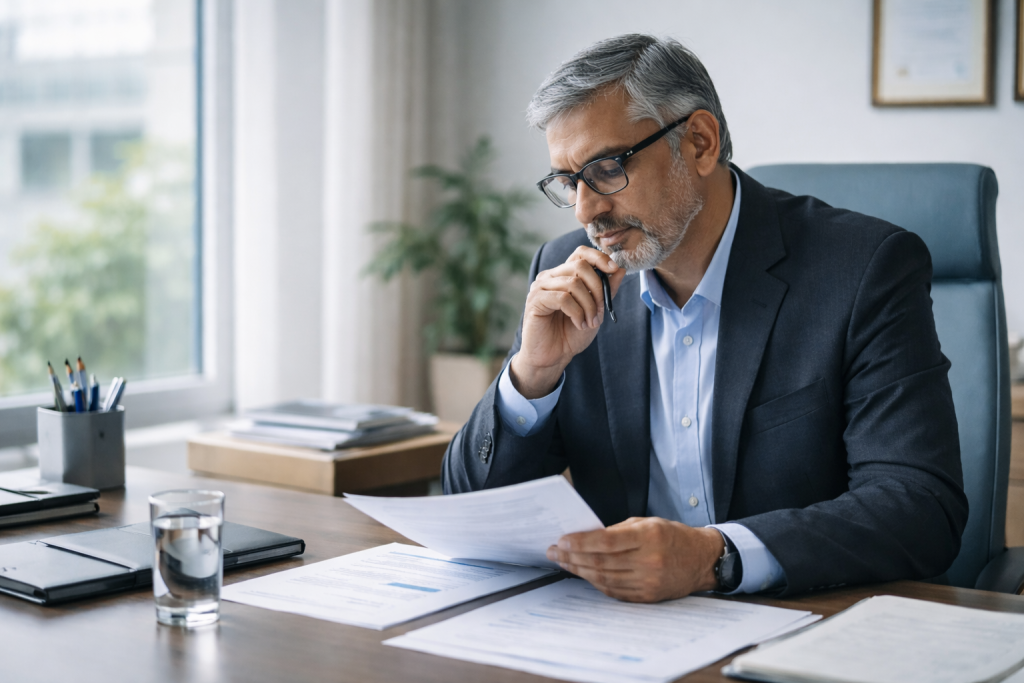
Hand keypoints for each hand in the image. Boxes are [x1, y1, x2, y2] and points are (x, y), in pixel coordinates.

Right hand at [511, 247, 625, 397]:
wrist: (553, 357)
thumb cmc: (571, 334)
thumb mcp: (596, 310)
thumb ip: (606, 290)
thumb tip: (620, 268)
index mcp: (564, 275)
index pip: (580, 253)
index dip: (599, 257)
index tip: (614, 270)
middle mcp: (550, 276)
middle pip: (580, 265)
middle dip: (598, 288)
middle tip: (601, 310)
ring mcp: (540, 287)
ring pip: (573, 283)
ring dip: (588, 305)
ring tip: (590, 322)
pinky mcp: (535, 301)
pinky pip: (563, 298)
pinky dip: (577, 312)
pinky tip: (579, 324)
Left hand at [545, 517, 724, 602]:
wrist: (701, 560)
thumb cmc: (673, 536)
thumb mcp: (647, 523)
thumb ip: (617, 530)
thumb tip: (585, 537)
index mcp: (649, 537)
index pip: (607, 541)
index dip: (581, 542)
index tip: (562, 541)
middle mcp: (649, 561)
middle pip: (601, 562)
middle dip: (572, 557)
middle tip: (554, 552)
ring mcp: (649, 582)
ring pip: (604, 579)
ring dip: (579, 571)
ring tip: (564, 562)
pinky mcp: (648, 596)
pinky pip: (614, 591)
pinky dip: (595, 583)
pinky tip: (583, 574)